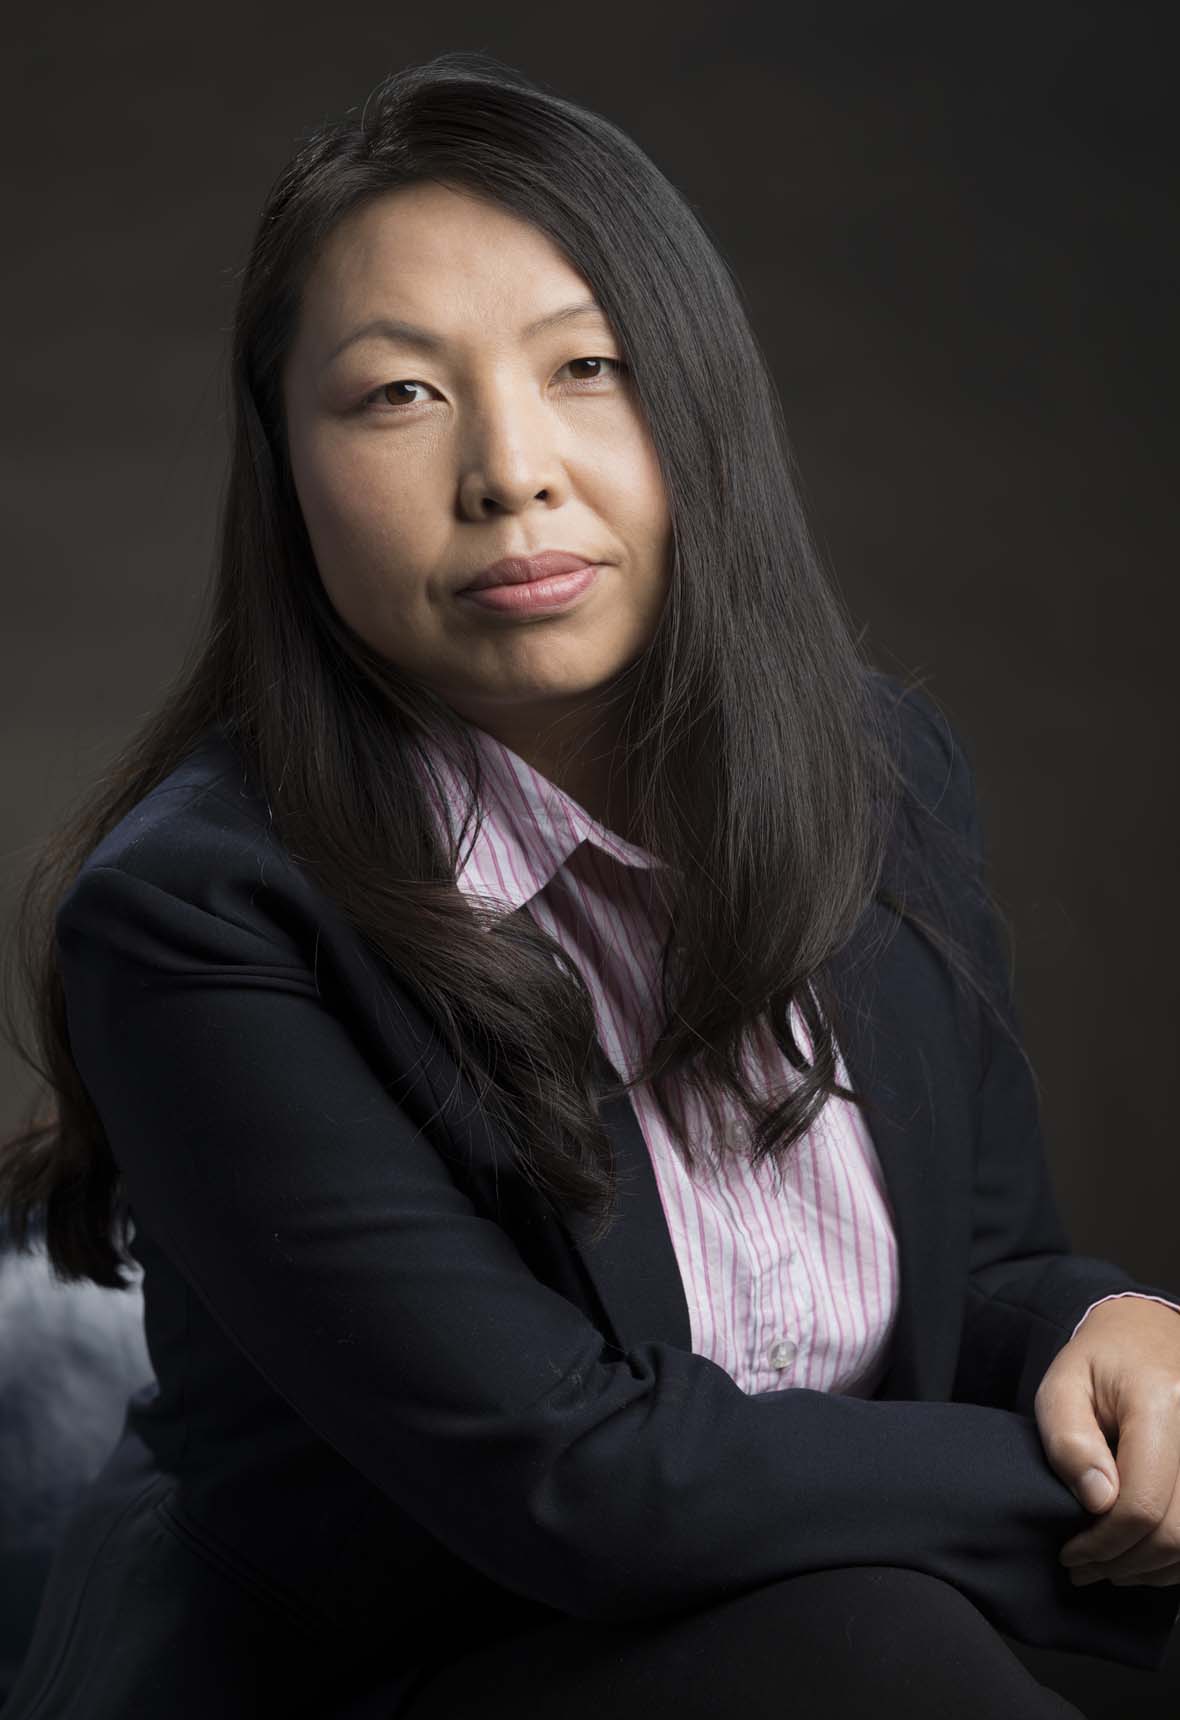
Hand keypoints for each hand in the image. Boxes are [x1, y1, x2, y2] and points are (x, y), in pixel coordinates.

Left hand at [1035, 1297, 1179, 1587]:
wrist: (1148, 1336)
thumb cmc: (1098, 1363)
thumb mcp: (1062, 1386)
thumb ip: (1070, 1440)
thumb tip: (1098, 1501)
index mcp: (1162, 1402)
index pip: (1143, 1502)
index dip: (1105, 1542)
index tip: (1070, 1552)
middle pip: (1176, 1533)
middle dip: (1124, 1562)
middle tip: (1083, 1567)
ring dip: (1151, 1568)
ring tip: (1107, 1564)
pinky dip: (1175, 1558)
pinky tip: (1140, 1555)